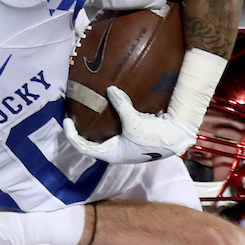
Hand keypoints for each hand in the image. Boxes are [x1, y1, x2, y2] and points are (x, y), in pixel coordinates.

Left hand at [63, 86, 195, 164]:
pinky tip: (105, 106)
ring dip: (94, 124)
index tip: (66, 120)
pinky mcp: (131, 136)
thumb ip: (121, 105)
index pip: (83, 147)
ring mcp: (123, 144)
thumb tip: (110, 89)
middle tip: (73, 112)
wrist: (178, 137)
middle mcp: (115, 151)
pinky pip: (113, 127)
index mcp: (112, 154)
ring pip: (102, 134)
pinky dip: (107, 118)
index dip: (72, 135)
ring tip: (86, 108)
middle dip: (81, 128)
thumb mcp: (135, 122)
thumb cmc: (155, 137)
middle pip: (90, 141)